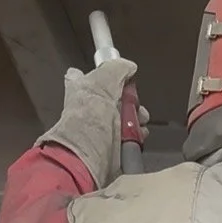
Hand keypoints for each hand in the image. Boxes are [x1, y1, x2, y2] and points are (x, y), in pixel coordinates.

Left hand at [39, 56, 138, 185]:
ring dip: (137, 117)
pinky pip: (129, 136)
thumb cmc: (91, 115)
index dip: (101, 74)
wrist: (90, 155)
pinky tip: (141, 133)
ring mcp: (101, 129)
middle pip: (115, 97)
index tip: (118, 77)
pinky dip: (138, 134)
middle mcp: (88, 109)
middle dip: (131, 99)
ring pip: (125, 117)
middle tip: (137, 104)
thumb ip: (116, 69)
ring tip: (141, 120)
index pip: (84, 76)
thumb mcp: (103, 81)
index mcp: (80, 90)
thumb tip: (130, 67)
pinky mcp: (112, 147)